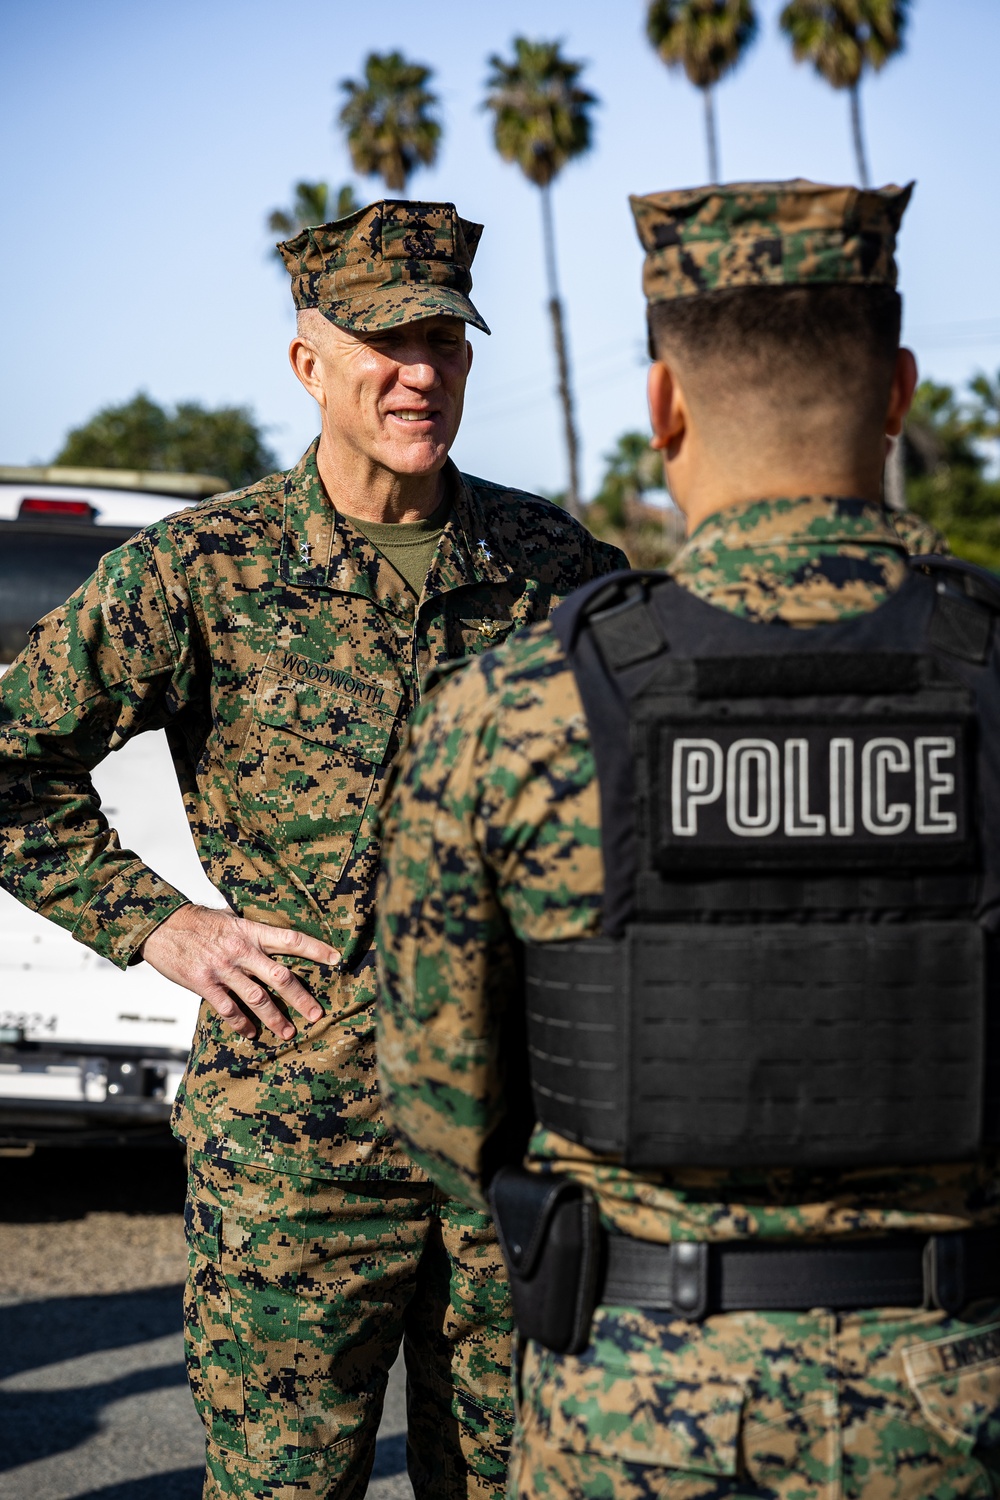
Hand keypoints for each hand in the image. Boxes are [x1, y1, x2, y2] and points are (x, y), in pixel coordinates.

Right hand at [140, 904, 340, 1040]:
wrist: (161, 925)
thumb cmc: (198, 921)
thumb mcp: (229, 918)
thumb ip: (252, 931)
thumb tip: (273, 935)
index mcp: (250, 931)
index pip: (290, 939)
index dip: (315, 949)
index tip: (337, 959)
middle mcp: (241, 950)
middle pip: (280, 976)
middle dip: (301, 998)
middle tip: (317, 1015)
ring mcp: (223, 969)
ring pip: (256, 998)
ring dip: (274, 1018)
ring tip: (287, 1033)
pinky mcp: (204, 984)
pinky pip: (228, 1009)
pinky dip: (241, 1023)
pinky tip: (250, 1033)